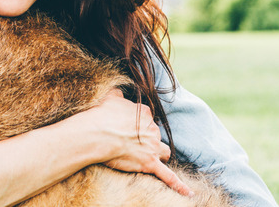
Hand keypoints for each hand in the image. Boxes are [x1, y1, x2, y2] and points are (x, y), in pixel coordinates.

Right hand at [79, 89, 193, 196]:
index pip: (147, 118)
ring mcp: (153, 147)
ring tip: (151, 157)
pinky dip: (179, 185)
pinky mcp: (149, 163)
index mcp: (145, 113)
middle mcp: (153, 129)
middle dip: (147, 138)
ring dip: (159, 153)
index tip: (128, 125)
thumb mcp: (111, 97)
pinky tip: (188, 193)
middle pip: (155, 135)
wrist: (98, 134)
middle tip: (131, 141)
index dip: (138, 123)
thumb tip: (120, 92)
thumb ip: (119, 94)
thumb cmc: (102, 116)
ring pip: (163, 151)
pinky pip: (167, 176)